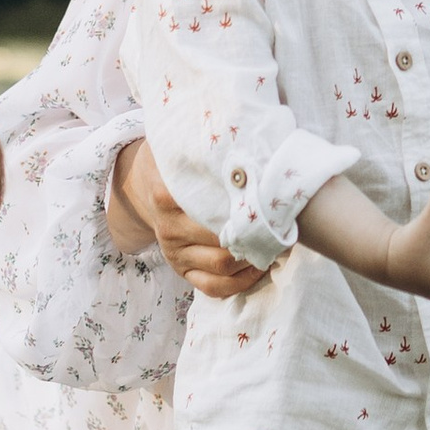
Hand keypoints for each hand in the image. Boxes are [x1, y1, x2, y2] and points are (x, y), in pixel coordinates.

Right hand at [110, 137, 270, 299]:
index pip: (209, 210)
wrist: (147, 184)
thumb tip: (248, 142)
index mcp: (167, 196)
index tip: (272, 204)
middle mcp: (169, 227)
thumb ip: (207, 149)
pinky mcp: (181, 269)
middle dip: (257, 237)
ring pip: (222, 267)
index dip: (246, 210)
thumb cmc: (180, 163)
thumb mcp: (185, 148)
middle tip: (282, 226)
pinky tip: (258, 267)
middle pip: (222, 242)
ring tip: (275, 244)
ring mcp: (174, 251)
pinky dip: (240, 283)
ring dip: (253, 259)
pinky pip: (213, 287)